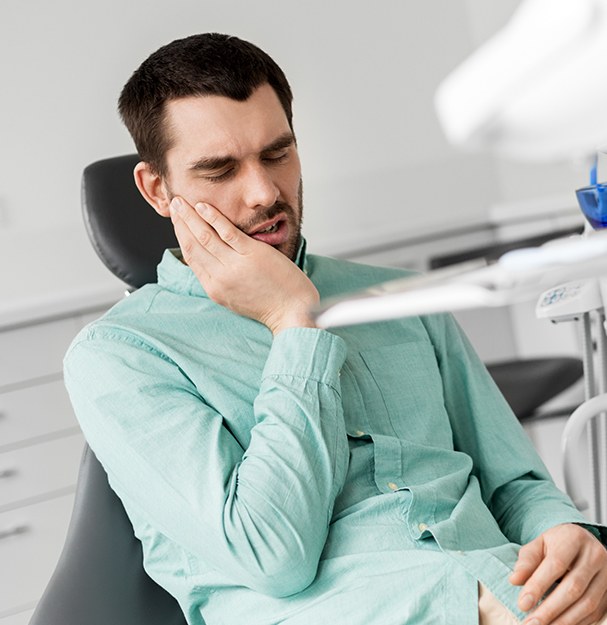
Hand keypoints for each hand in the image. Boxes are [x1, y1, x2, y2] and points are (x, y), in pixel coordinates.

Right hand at [169, 197, 318, 334]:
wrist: (292, 311)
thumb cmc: (270, 304)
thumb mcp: (236, 297)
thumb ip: (221, 279)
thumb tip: (212, 259)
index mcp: (215, 288)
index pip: (191, 257)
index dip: (181, 236)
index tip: (177, 221)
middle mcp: (220, 278)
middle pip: (193, 245)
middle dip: (181, 222)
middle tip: (174, 204)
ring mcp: (235, 266)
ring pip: (205, 237)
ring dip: (191, 216)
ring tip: (182, 201)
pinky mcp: (252, 255)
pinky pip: (227, 232)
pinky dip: (213, 218)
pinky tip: (204, 206)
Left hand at [509, 523, 606, 624]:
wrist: (582, 543)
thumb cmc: (556, 545)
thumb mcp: (539, 545)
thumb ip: (527, 561)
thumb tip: (514, 580)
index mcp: (574, 538)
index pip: (556, 565)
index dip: (538, 586)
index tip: (522, 604)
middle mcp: (595, 555)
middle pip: (573, 588)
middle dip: (550, 609)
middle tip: (531, 623)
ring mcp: (606, 575)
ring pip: (587, 604)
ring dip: (563, 621)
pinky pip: (595, 613)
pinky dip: (576, 623)